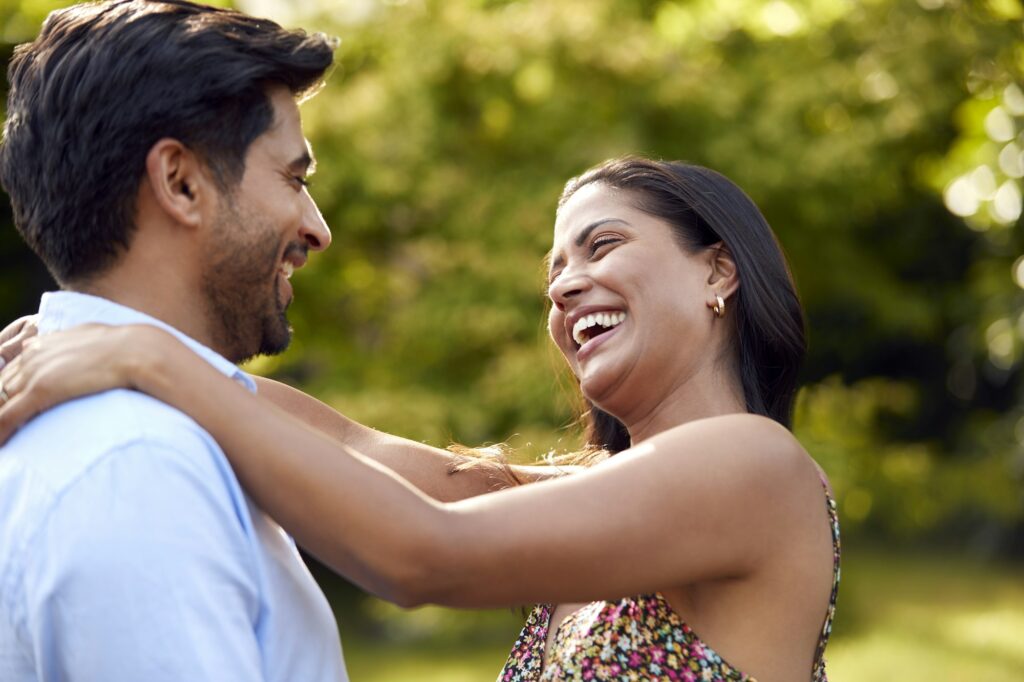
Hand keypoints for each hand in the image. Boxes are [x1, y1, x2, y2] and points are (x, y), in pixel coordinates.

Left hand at [0, 324, 146, 444]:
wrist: (135, 350)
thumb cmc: (122, 345)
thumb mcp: (90, 335)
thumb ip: (69, 339)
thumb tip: (59, 339)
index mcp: (41, 345)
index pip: (10, 371)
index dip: (6, 392)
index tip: (9, 405)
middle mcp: (32, 356)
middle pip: (0, 386)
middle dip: (0, 404)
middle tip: (6, 423)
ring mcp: (35, 373)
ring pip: (0, 400)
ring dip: (0, 419)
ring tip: (2, 441)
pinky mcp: (41, 391)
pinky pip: (8, 416)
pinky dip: (1, 432)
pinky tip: (0, 445)